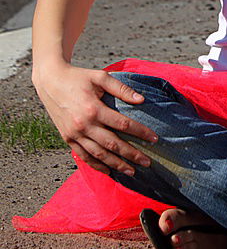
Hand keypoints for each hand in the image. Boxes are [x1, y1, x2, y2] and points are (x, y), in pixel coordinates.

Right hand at [33, 64, 157, 175]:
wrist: (51, 81)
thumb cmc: (78, 77)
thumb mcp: (100, 77)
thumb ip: (121, 89)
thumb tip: (141, 100)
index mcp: (94, 109)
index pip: (123, 124)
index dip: (141, 132)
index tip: (154, 138)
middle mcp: (84, 125)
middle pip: (112, 144)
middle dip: (131, 155)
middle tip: (147, 162)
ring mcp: (74, 134)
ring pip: (98, 155)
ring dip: (116, 164)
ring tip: (131, 171)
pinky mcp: (67, 139)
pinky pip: (84, 156)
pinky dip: (97, 165)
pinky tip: (108, 171)